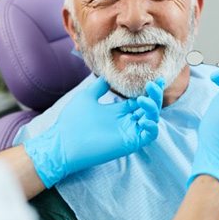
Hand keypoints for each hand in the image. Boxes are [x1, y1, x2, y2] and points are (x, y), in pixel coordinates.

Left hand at [24, 77, 163, 187]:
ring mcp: (128, 132)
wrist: (62, 142)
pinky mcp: (129, 143)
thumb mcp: (87, 97)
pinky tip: (145, 119)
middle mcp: (126, 121)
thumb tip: (107, 76)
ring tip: (142, 100)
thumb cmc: (72, 121)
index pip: (139, 100)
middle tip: (153, 84)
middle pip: (149, 108)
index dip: (149, 90)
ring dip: (153, 108)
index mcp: (117, 111)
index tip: (156, 79)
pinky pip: (149, 136)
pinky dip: (152, 127)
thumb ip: (99, 87)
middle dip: (154, 96)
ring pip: (151, 120)